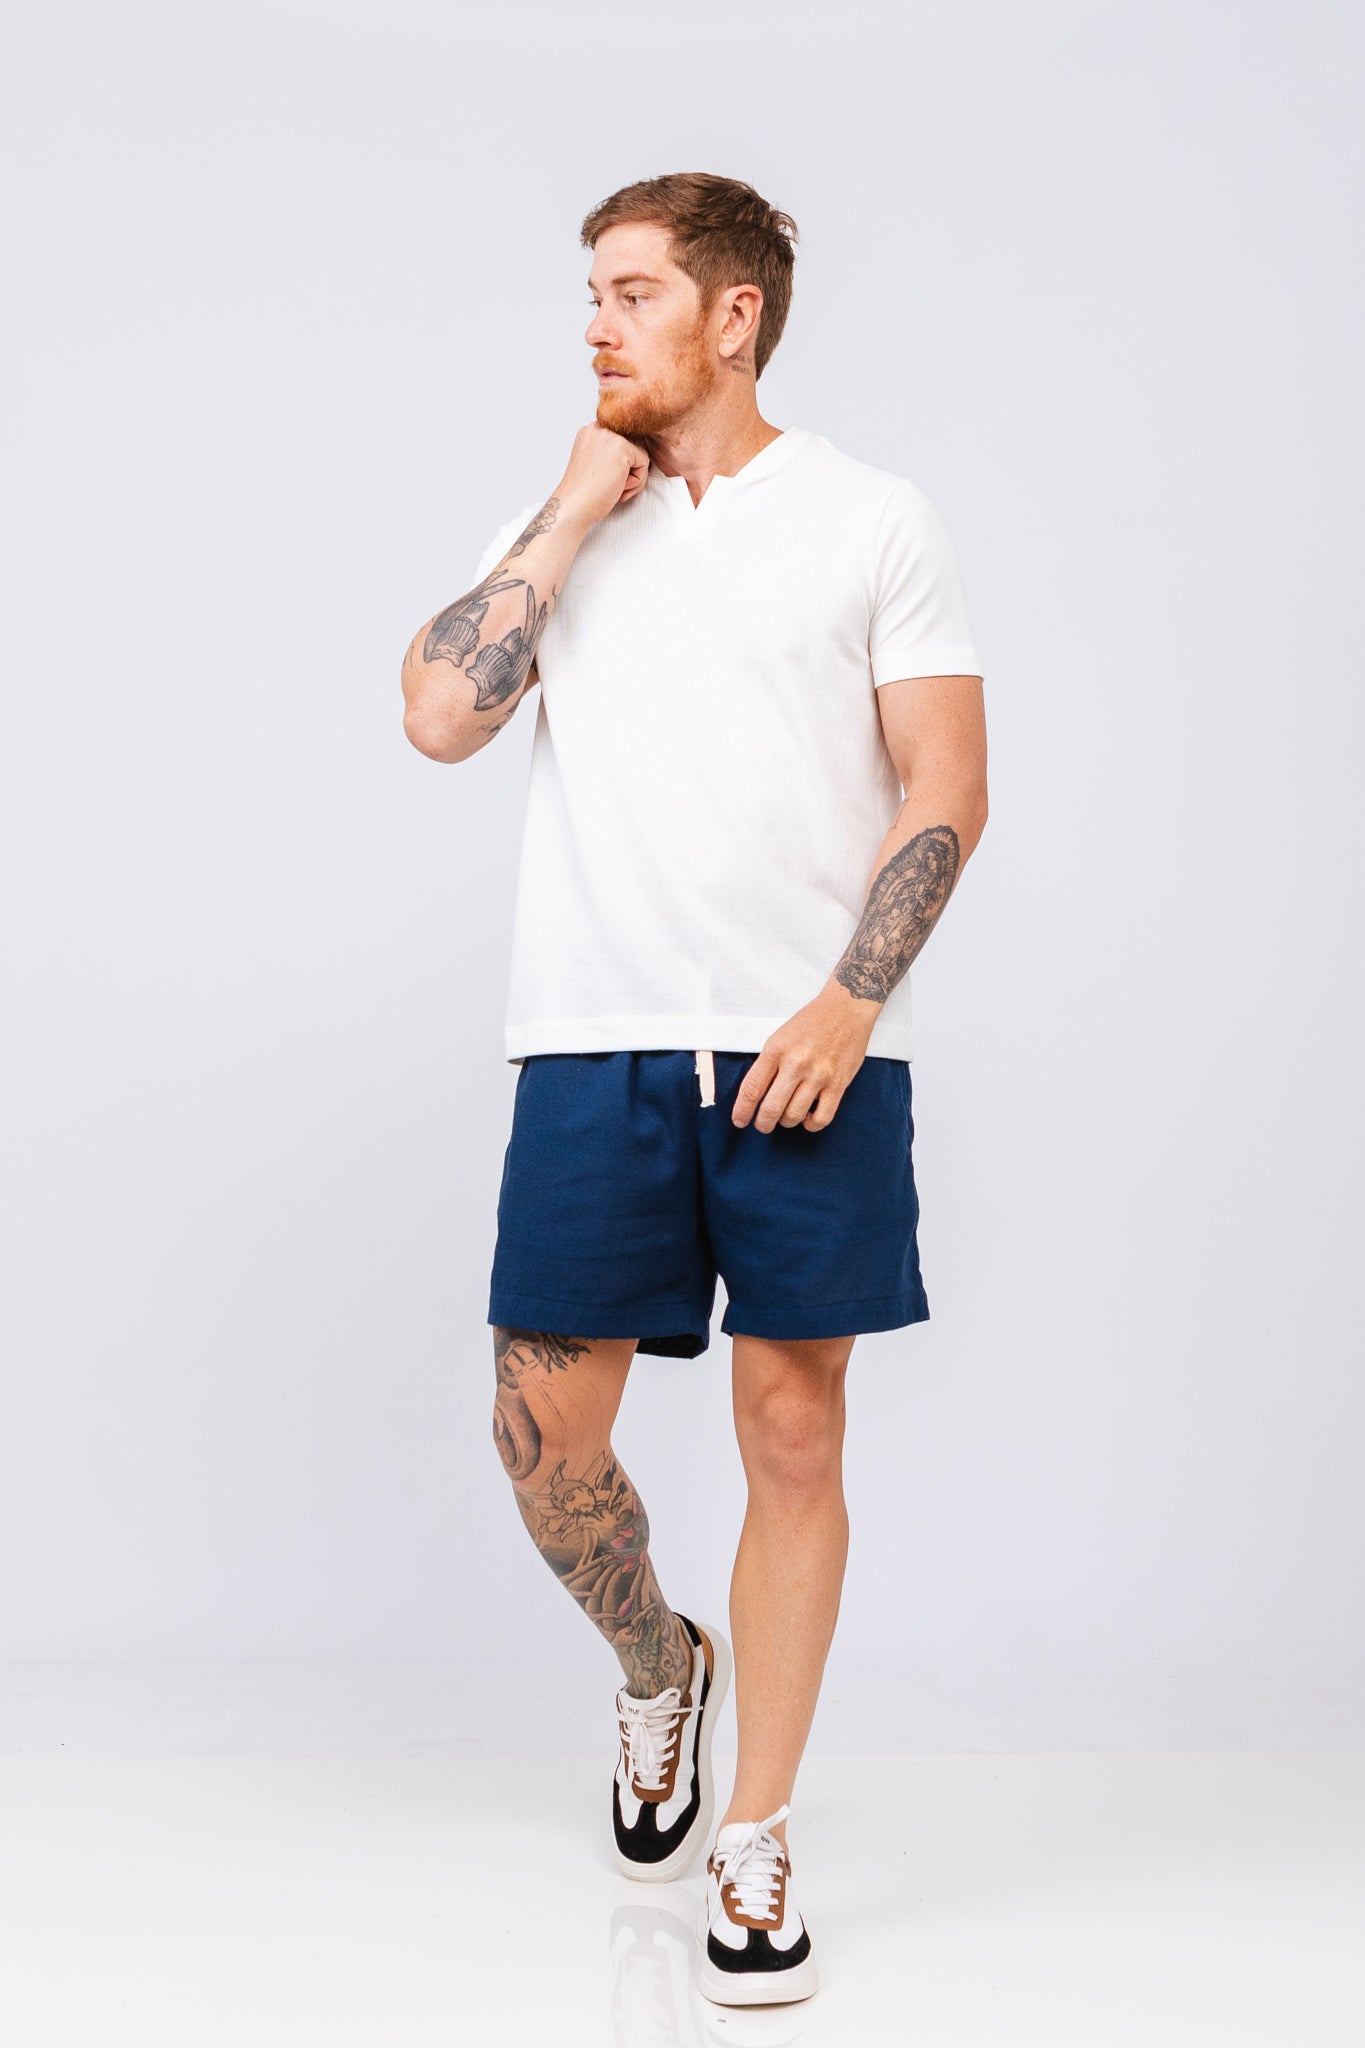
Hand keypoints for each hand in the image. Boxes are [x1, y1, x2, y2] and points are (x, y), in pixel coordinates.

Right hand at [554, 422, 649, 526]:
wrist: (575, 506)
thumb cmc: (585, 493)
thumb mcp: (595, 465)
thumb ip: (610, 454)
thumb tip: (636, 456)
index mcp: (590, 432)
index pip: (622, 442)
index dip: (621, 466)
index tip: (607, 481)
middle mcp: (599, 428)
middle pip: (633, 446)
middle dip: (629, 471)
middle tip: (614, 488)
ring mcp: (610, 436)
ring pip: (640, 455)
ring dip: (634, 477)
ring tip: (616, 489)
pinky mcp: (622, 448)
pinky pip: (644, 463)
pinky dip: (638, 481)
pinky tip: (619, 489)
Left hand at [731, 983, 881, 1133]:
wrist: (847, 1008)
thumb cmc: (812, 1021)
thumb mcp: (780, 1036)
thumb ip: (768, 1064)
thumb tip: (756, 1095)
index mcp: (776, 1050)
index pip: (752, 1088)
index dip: (742, 1110)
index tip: (740, 1120)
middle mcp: (796, 1064)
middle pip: (771, 1108)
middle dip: (763, 1123)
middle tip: (762, 1125)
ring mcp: (819, 1075)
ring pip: (794, 1116)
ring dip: (786, 1122)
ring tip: (787, 1115)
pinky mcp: (839, 1084)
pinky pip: (822, 1118)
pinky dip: (811, 1124)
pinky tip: (808, 1117)